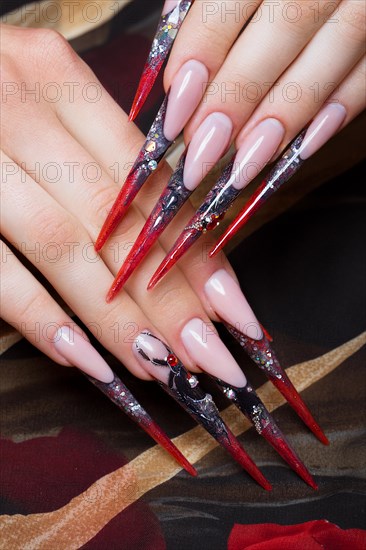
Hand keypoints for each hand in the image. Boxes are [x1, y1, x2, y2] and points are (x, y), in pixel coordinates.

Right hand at [0, 24, 253, 384]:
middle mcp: (18, 108)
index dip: (195, 249)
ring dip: (119, 319)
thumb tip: (178, 237)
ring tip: (163, 368)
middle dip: (172, 299)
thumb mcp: (43, 106)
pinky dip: (41, 318)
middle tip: (214, 358)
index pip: (149, 180)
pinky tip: (84, 360)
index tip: (233, 308)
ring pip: (64, 247)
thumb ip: (100, 157)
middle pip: (118, 221)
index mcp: (56, 77)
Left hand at [165, 0, 364, 153]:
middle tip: (202, 152)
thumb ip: (202, 3)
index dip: (200, 56)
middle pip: (283, 29)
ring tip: (244, 164)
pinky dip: (338, 110)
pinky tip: (302, 147)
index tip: (175, 113)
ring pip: (333, 52)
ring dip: (285, 115)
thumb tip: (173, 61)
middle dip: (237, 97)